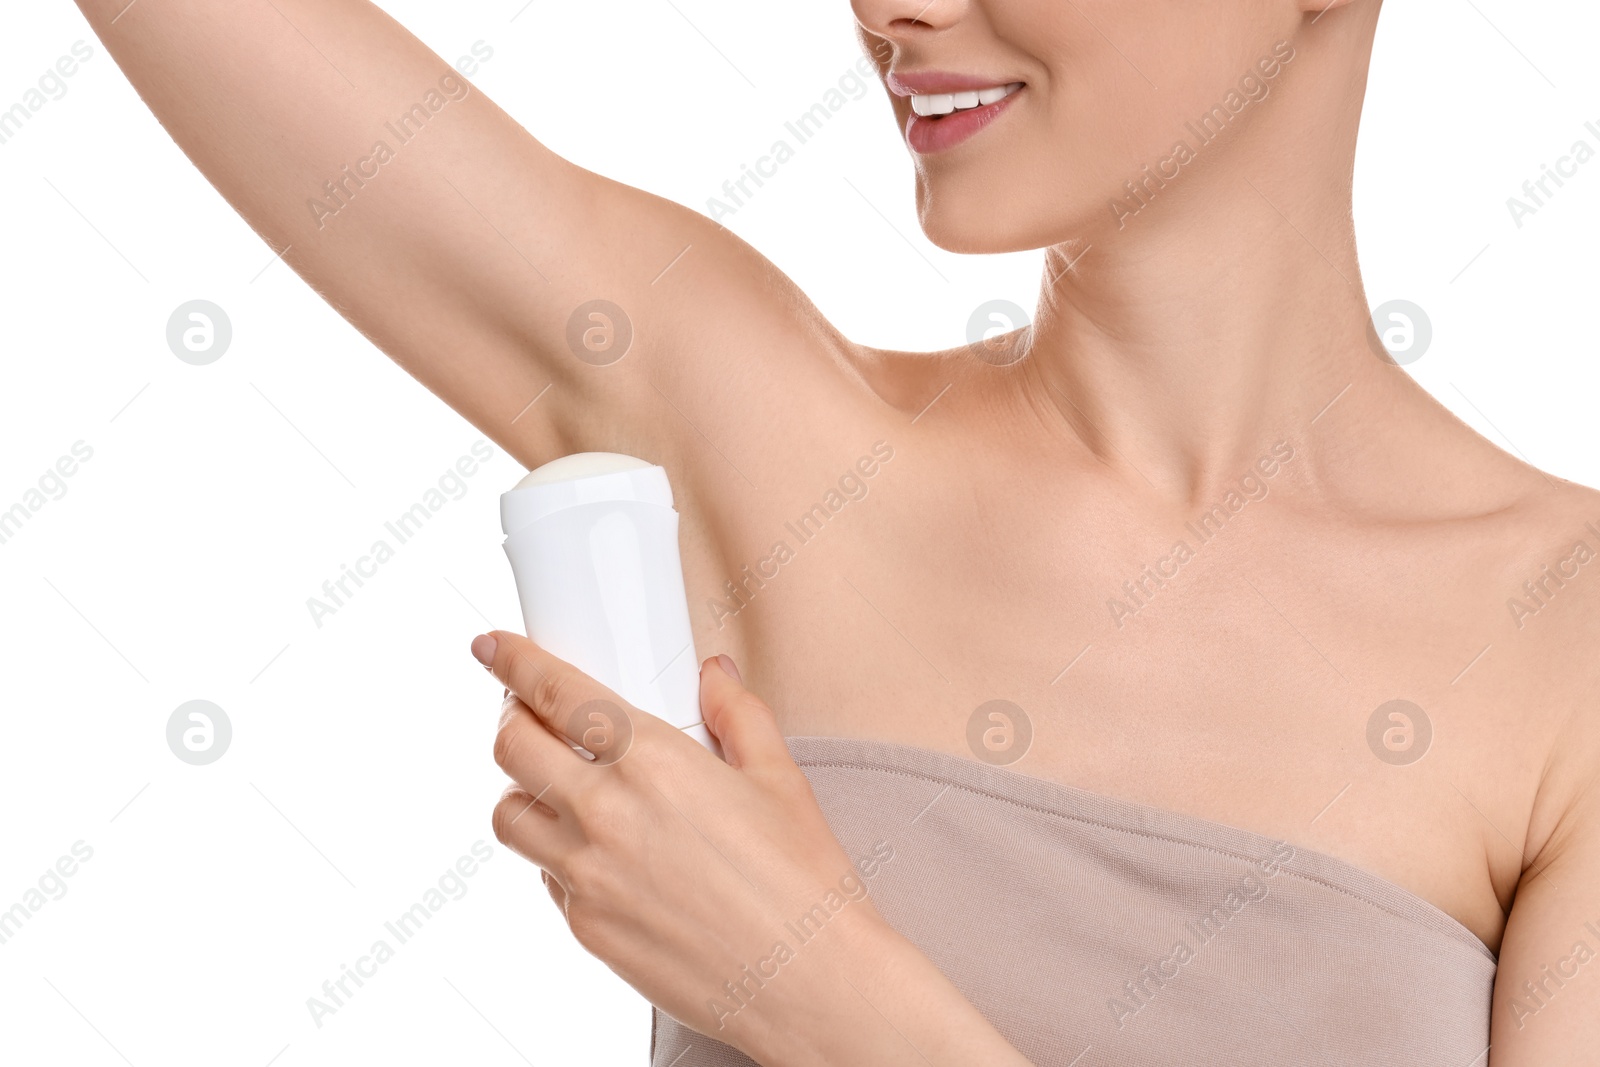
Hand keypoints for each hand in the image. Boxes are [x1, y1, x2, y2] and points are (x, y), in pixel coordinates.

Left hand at [471, 631, 895, 1059]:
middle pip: (511, 747)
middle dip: (513, 722)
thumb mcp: (779, 780)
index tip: (493, 648)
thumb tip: (716, 677)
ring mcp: (587, 876)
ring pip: (509, 815)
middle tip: (535, 720)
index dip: (511, 661)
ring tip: (561, 790)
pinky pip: (544, 876)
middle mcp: (606, 814)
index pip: (553, 693)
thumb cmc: (802, 884)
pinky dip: (556, 854)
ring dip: (524, 792)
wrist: (807, 983)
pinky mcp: (584, 928)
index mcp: (653, 761)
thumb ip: (737, 715)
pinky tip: (601, 853)